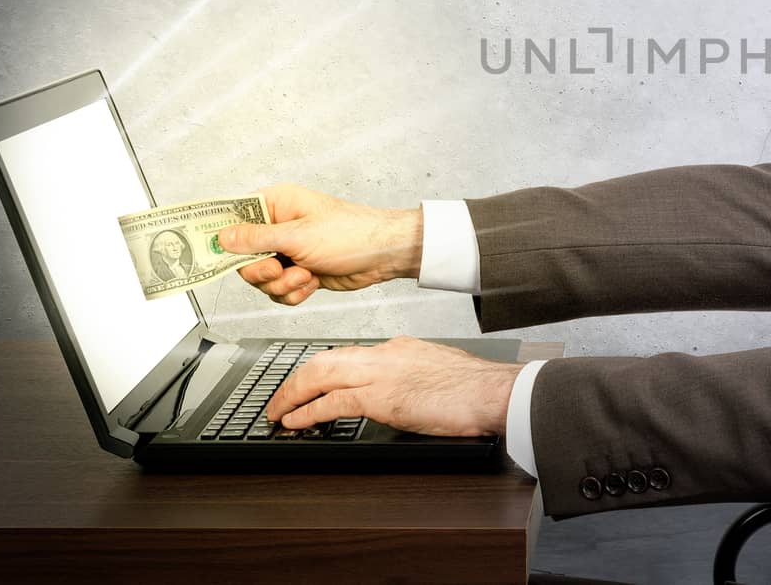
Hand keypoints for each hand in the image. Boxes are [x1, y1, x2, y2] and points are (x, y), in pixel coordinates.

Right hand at [217, 183, 422, 305]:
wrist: (383, 256)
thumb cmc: (351, 234)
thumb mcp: (298, 236)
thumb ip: (257, 239)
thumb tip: (222, 237)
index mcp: (276, 204)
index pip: (233, 217)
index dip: (220, 236)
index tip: (205, 252)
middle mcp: (278, 227)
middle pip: (242, 258)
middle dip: (261, 271)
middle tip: (278, 269)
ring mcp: (287, 251)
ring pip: (260, 279)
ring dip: (282, 284)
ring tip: (305, 275)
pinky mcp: (298, 272)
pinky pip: (278, 291)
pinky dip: (293, 292)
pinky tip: (312, 282)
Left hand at [266, 336, 523, 436]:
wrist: (493, 391)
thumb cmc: (477, 388)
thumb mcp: (439, 373)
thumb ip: (415, 378)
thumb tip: (406, 396)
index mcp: (400, 348)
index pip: (349, 356)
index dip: (324, 372)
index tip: (311, 386)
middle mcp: (385, 354)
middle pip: (326, 358)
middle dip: (296, 379)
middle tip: (280, 398)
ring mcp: (381, 372)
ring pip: (319, 374)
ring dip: (291, 394)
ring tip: (276, 411)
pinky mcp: (381, 396)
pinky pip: (331, 401)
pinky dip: (307, 411)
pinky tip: (294, 423)